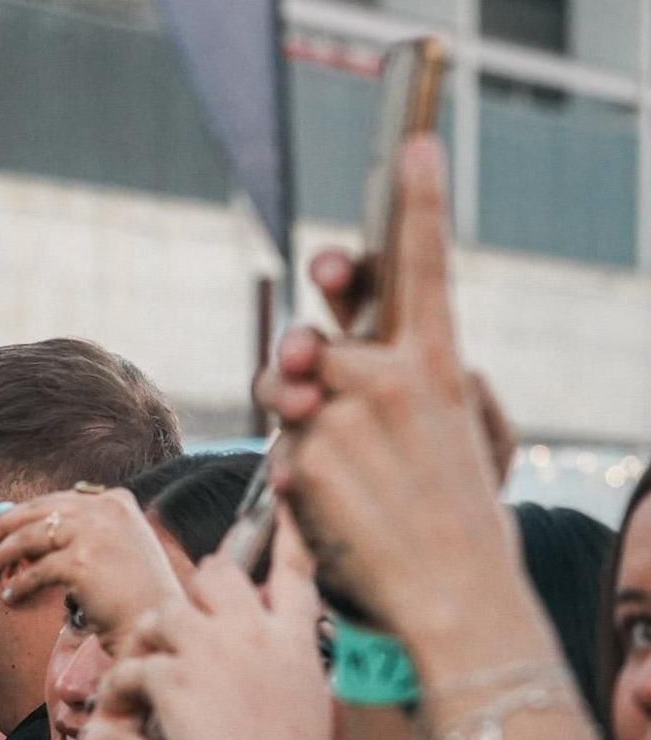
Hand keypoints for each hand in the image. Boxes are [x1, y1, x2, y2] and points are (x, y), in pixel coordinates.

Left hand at [0, 487, 186, 651]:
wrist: (157, 623)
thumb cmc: (137, 594)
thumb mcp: (117, 548)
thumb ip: (82, 532)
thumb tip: (28, 532)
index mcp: (116, 501)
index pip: (56, 500)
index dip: (21, 510)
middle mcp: (106, 510)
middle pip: (37, 512)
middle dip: (0, 526)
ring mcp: (94, 533)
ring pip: (30, 538)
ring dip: (0, 556)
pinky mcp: (81, 562)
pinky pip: (36, 571)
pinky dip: (20, 584)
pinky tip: (10, 595)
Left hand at [102, 510, 331, 739]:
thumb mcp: (307, 697)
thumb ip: (288, 655)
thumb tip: (279, 631)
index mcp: (297, 638)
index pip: (296, 567)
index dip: (287, 528)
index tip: (284, 490)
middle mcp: (256, 633)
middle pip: (214, 574)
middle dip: (195, 595)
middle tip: (185, 632)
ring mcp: (213, 652)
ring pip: (165, 612)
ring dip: (156, 642)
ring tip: (163, 681)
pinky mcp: (172, 678)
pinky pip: (136, 660)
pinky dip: (132, 687)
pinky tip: (143, 716)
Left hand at [256, 136, 518, 639]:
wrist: (451, 593)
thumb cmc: (454, 513)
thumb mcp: (458, 431)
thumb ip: (396, 377)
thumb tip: (321, 351)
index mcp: (439, 366)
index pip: (425, 267)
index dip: (418, 205)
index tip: (415, 145)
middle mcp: (391, 378)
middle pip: (316, 340)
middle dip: (303, 360)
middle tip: (306, 364)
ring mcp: (345, 416)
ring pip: (289, 396)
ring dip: (299, 427)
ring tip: (344, 473)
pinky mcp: (306, 456)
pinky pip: (282, 448)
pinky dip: (299, 476)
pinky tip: (339, 510)